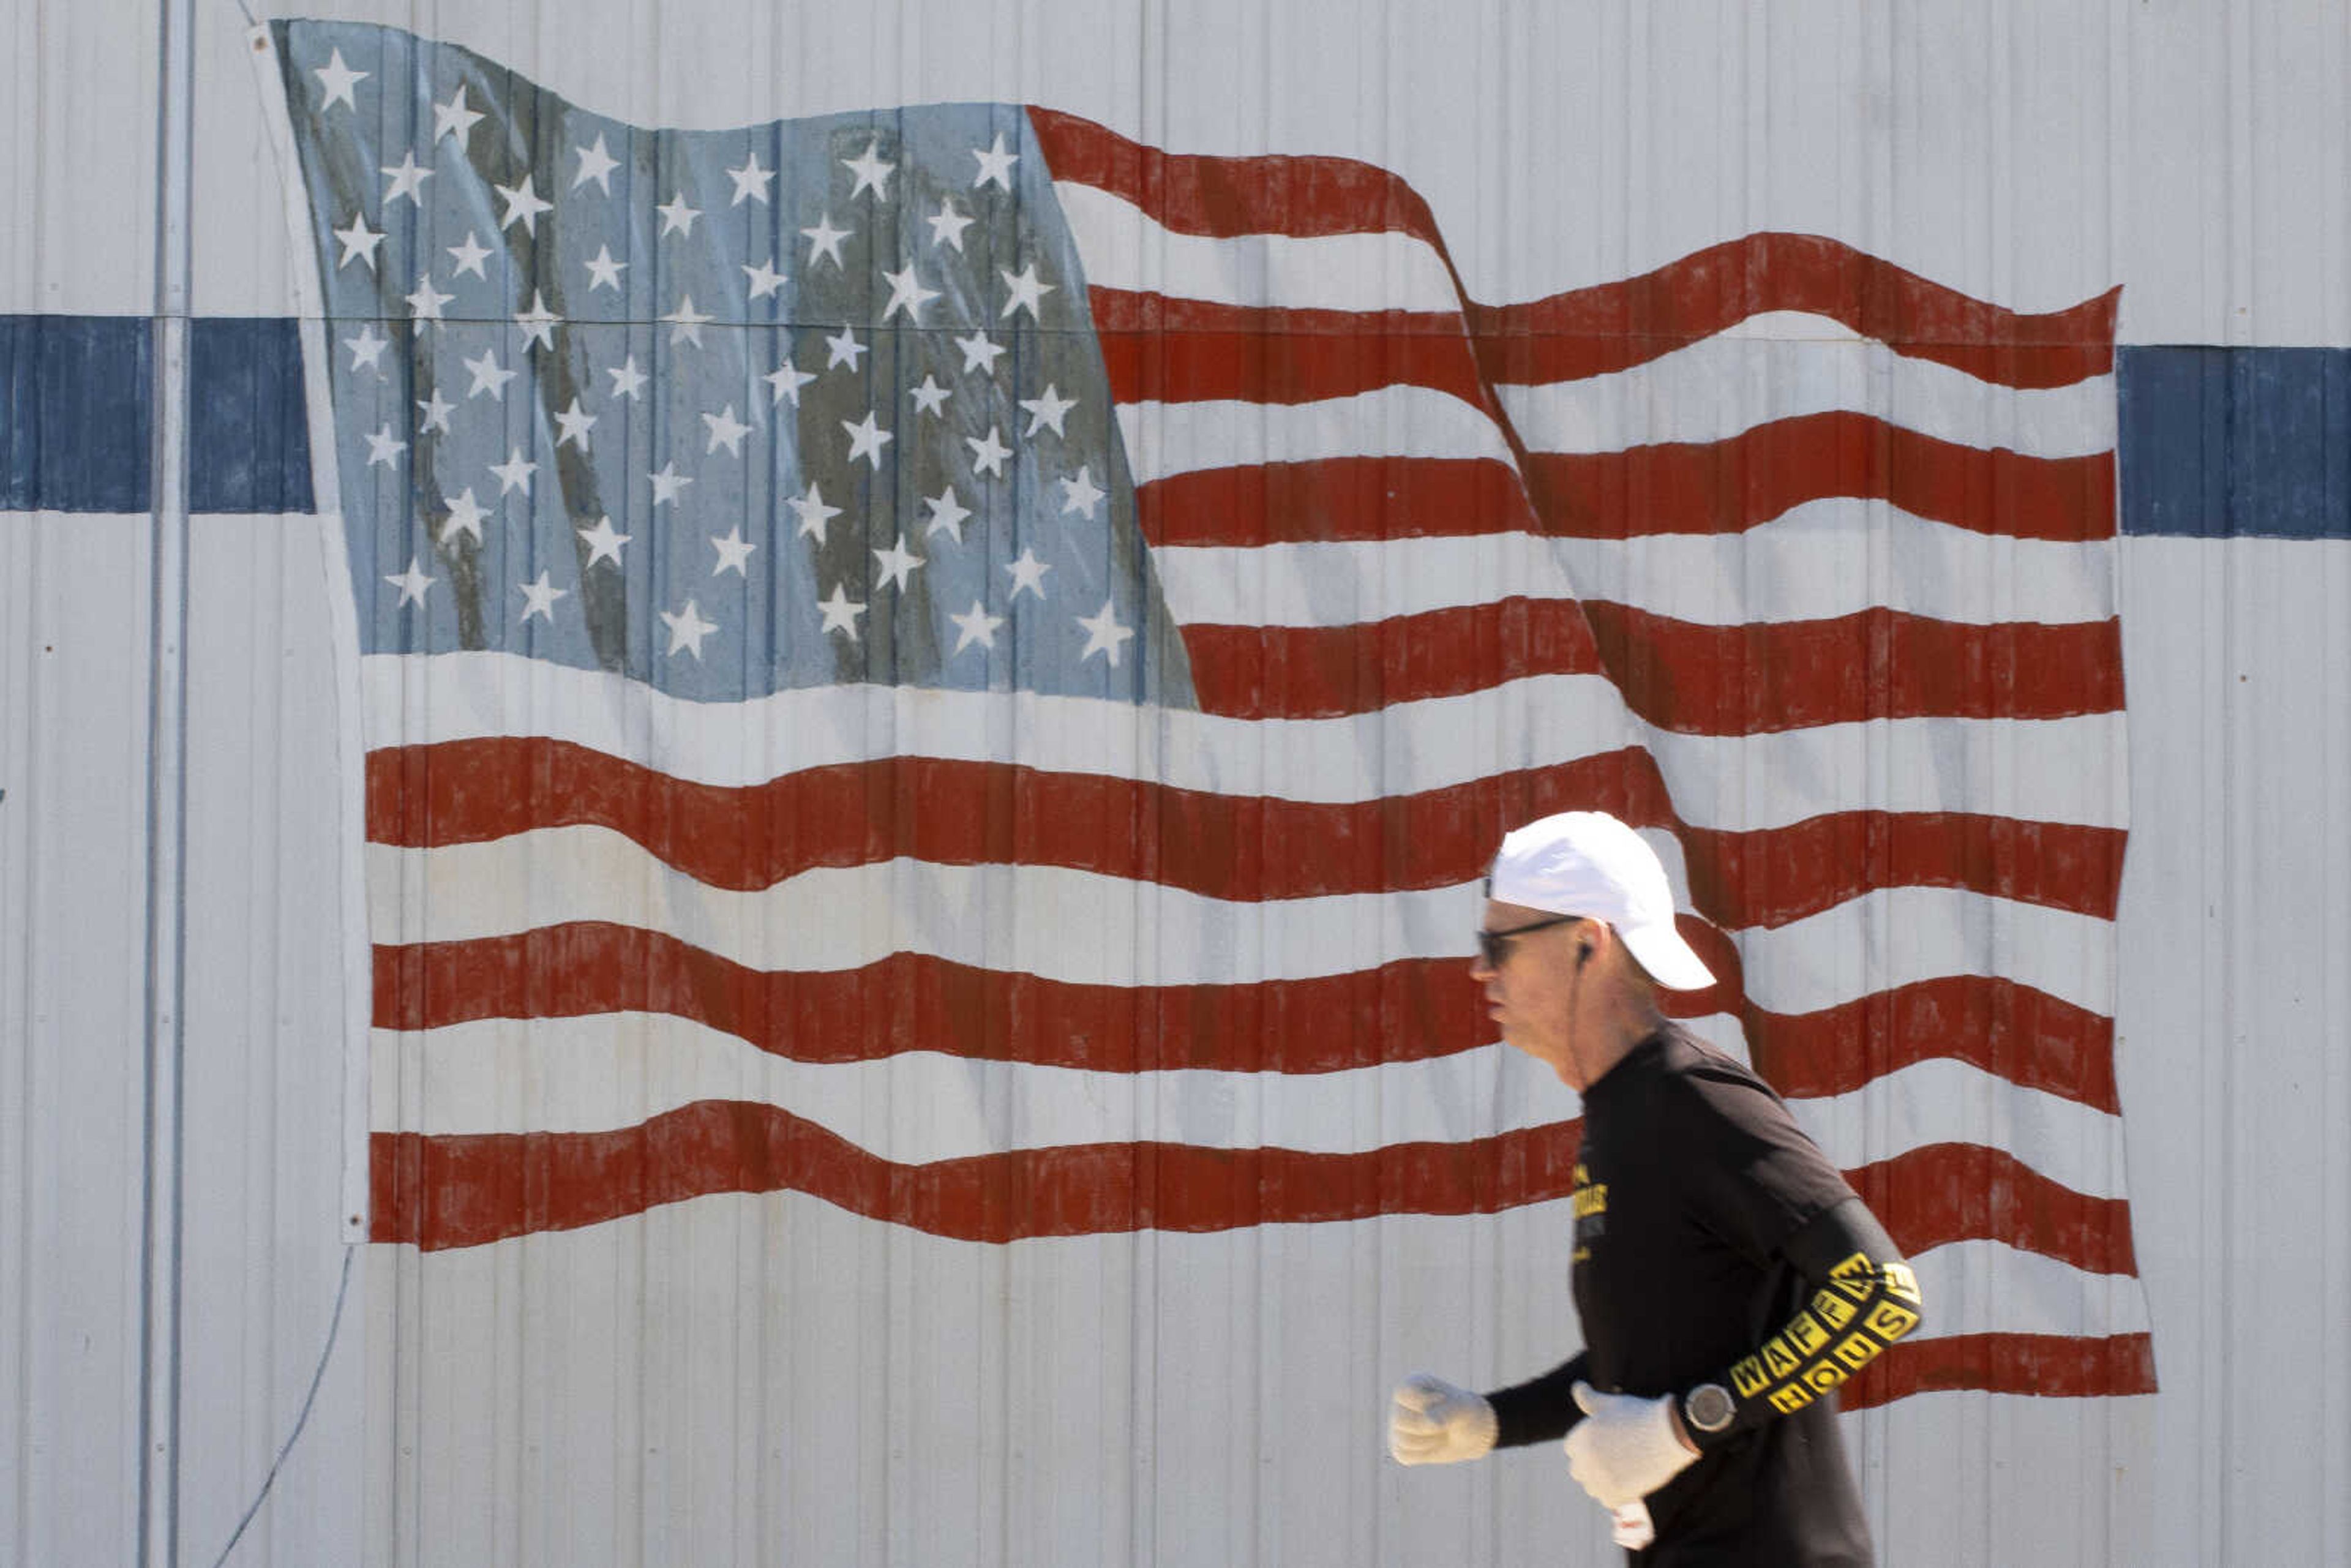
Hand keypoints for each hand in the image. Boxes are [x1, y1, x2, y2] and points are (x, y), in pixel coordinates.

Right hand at [1387, 1374, 1497, 1464]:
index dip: (1423, 1403)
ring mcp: (1398, 1426)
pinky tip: (1433, 1445)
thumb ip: (1445, 1413)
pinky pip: (1405, 1455)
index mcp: (1410, 1385)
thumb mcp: (1460, 1408)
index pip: (1402, 1395)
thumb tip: (1430, 1423)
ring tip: (1441, 1434)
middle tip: (1445, 1423)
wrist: (1469, 1433)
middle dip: (1428, 1427)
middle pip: (1401, 1421)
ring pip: (1403, 1441)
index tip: (1442, 1399)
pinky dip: (1424, 1454)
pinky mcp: (1400, 1446)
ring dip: (1429, 1442)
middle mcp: (1400, 1404)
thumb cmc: (1462, 1413)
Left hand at [1563, 1382, 1697, 1507]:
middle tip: (1615, 1458)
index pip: (1571, 1449)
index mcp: (1581, 1438)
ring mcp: (1601, 1479)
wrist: (1670, 1433)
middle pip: (1578, 1470)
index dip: (1587, 1447)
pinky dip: (1617, 1495)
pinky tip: (1630, 1481)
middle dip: (1592, 1465)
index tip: (1605, 1445)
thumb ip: (1589, 1399)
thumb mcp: (1611, 1404)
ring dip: (1603, 1482)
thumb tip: (1577, 1386)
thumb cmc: (1640, 1415)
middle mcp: (1586, 1460)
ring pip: (1592, 1487)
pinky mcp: (1617, 1494)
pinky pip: (1608, 1500)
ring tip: (1623, 1469)